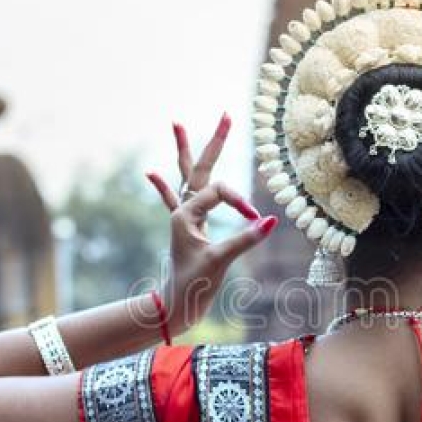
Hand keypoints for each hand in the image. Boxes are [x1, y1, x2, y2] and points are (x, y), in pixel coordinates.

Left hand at [145, 112, 276, 335]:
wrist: (176, 306)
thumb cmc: (194, 284)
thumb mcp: (220, 261)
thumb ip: (244, 240)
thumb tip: (271, 221)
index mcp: (186, 213)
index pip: (220, 192)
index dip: (240, 203)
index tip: (255, 222)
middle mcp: (184, 210)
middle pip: (200, 168)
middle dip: (214, 142)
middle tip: (226, 115)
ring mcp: (185, 218)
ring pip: (189, 177)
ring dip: (185, 152)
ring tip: (176, 124)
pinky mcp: (188, 229)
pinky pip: (176, 201)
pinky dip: (164, 187)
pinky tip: (150, 174)